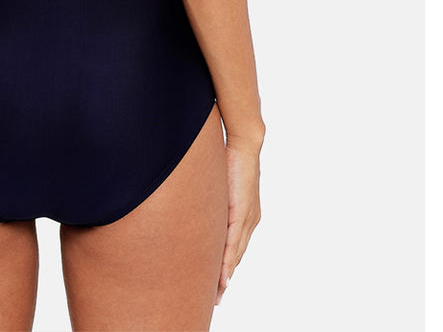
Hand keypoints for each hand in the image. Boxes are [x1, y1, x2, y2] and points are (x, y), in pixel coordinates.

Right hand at [215, 136, 261, 305]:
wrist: (244, 144)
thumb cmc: (229, 158)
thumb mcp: (217, 183)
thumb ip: (209, 198)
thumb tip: (192, 201)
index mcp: (244, 214)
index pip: (235, 246)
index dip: (226, 266)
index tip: (218, 284)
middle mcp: (249, 220)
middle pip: (237, 256)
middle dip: (226, 278)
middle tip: (217, 298)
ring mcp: (247, 218)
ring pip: (236, 254)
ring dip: (226, 275)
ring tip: (218, 293)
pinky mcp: (243, 213)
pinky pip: (234, 243)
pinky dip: (228, 261)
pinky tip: (223, 275)